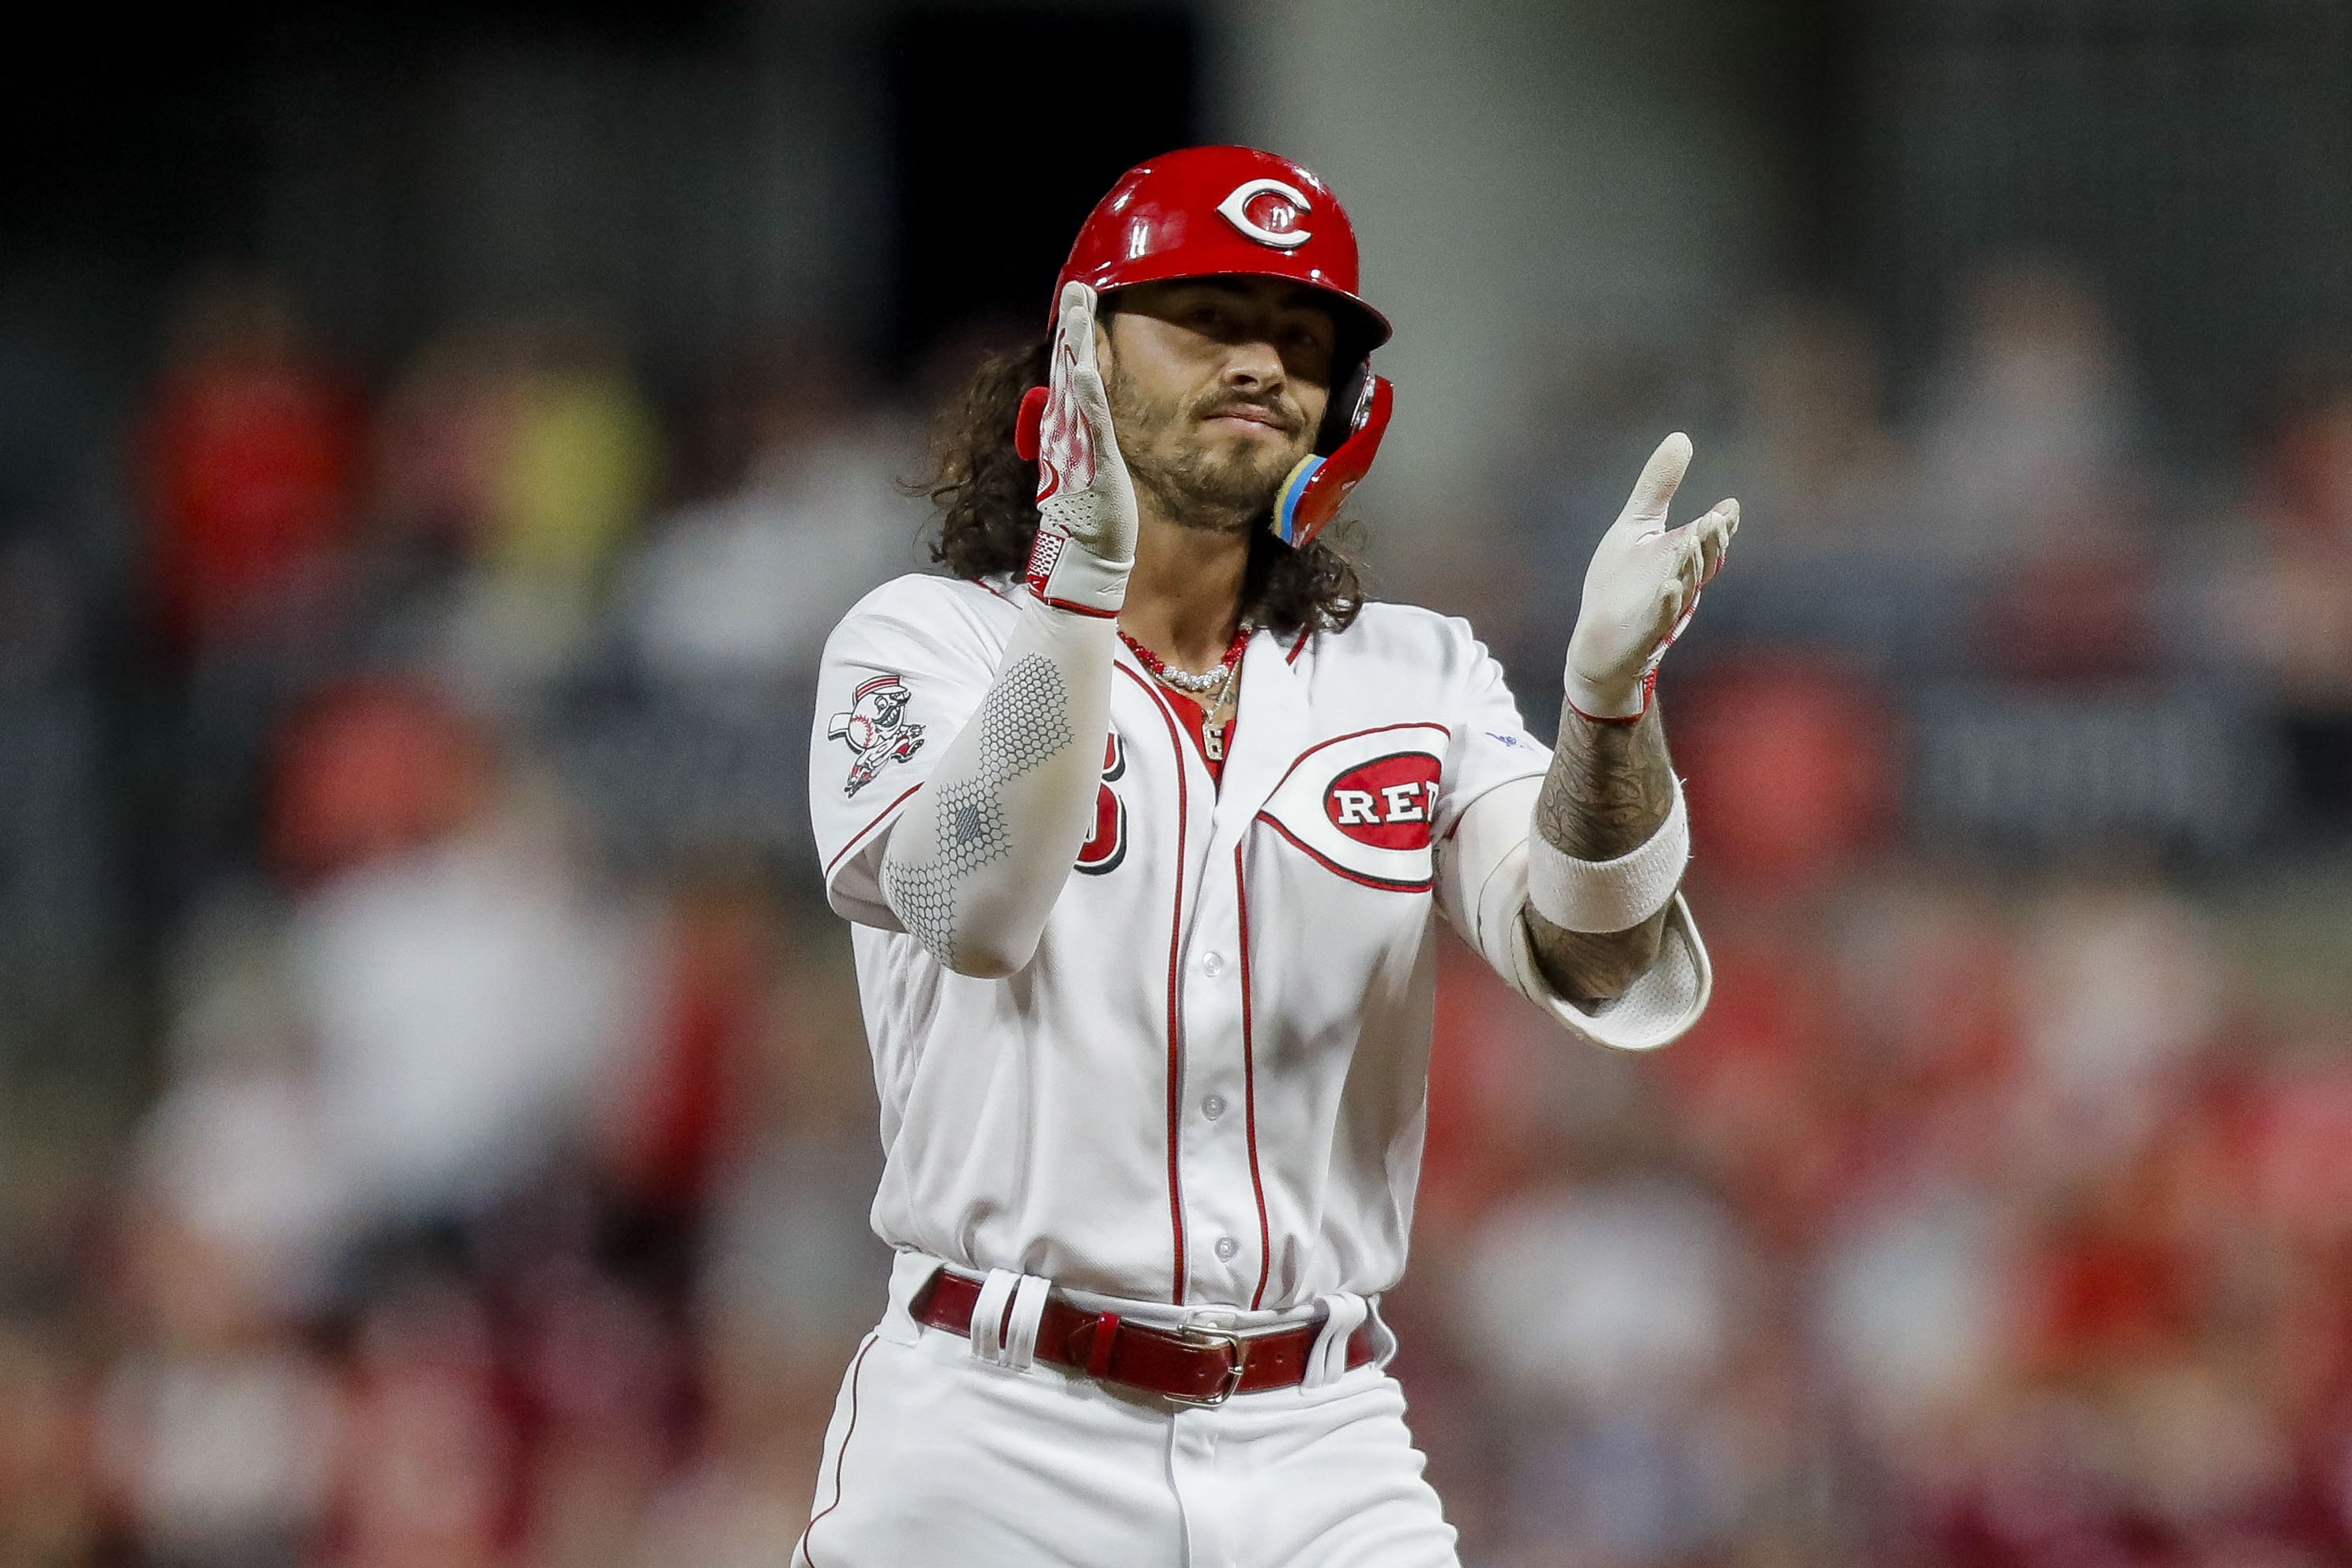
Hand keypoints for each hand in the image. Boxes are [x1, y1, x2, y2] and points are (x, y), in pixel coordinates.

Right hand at [1025, 282, 1138, 618]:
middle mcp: (1066, 433)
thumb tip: (1090, 419)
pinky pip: (1089, 425)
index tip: (1078, 303)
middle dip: (1071, 329)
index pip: (1070, 377)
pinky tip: (1088, 370)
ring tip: (1080, 309)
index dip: (1073, 339)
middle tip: (1076, 290)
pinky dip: (1087, 397)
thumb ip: (1087, 439)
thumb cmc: (1092, 517)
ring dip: (1076, 348)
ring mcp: (1077, 446)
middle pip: (1067, 371)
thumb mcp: (1089, 468)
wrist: (1085, 557)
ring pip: (1076, 387)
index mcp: (1067, 431)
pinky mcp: (1093, 464)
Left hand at [1564, 432, 1737, 720]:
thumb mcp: (1636, 526)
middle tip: (1716, 520)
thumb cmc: (1620, 584)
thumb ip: (1658, 487)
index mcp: (1680, 556)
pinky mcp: (1643, 630)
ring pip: (1684, 586)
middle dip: (1710, 541)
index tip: (1728, 508)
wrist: (1598, 641)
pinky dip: (1665, 603)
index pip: (1708, 538)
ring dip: (1689, 565)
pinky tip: (1668, 588)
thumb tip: (1682, 438)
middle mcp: (1679, 581)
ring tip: (1692, 541)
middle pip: (1702, 560)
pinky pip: (1658, 617)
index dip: (1720, 526)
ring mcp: (1662, 608)